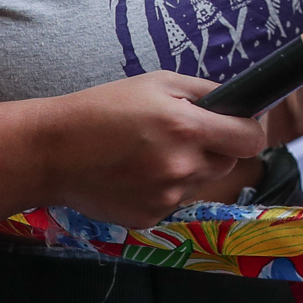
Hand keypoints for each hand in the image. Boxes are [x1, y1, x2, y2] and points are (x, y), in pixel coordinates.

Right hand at [32, 71, 267, 226]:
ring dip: (189, 168)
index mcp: (187, 128)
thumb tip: (241, 102)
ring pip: (201, 182)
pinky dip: (164, 189)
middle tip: (181, 134)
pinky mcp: (150, 219)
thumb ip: (205, 92)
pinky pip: (175, 201)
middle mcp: (182, 167)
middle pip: (228, 162)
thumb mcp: (157, 83)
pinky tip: (135, 174)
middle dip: (215, 148)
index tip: (238, 125)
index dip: (248, 129)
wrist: (52, 152)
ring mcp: (167, 198)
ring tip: (150, 153)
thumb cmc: (103, 108)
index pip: (251, 140)